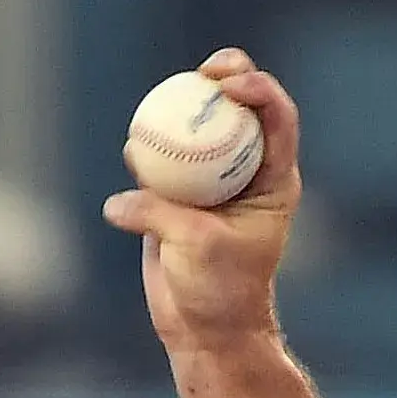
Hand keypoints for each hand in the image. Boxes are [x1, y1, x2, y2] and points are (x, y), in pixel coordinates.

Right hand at [102, 47, 304, 353]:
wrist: (203, 327)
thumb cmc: (219, 291)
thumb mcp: (197, 248)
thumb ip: (159, 216)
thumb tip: (119, 203)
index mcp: (273, 180)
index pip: (277, 119)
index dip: (260, 90)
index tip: (229, 85)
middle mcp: (245, 171)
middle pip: (239, 108)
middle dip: (226, 75)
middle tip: (205, 71)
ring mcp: (210, 179)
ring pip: (197, 127)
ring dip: (180, 108)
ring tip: (161, 103)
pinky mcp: (176, 193)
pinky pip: (160, 158)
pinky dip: (147, 150)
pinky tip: (136, 151)